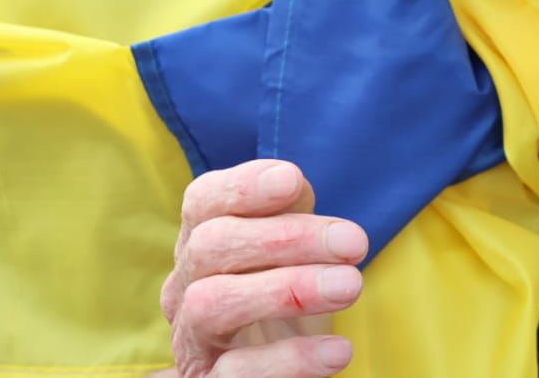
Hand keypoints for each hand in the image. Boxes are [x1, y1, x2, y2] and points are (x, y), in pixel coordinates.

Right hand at [163, 159, 368, 375]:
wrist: (283, 367)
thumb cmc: (288, 295)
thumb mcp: (293, 247)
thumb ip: (290, 210)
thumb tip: (291, 182)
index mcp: (202, 243)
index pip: (201, 202)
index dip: (241, 187)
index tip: (291, 181)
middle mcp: (184, 288)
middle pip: (210, 247)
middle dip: (285, 238)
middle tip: (354, 242)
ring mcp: (192, 341)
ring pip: (212, 304)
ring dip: (286, 290)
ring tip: (349, 287)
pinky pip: (236, 374)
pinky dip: (291, 359)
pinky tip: (339, 351)